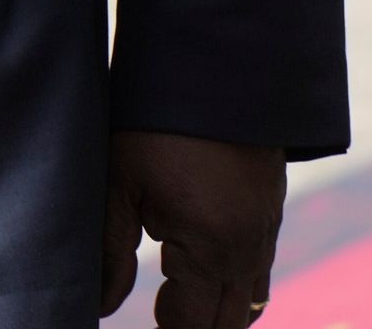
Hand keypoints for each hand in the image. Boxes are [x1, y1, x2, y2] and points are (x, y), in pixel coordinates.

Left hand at [100, 130, 284, 326]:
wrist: (218, 68)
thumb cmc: (155, 124)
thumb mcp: (119, 183)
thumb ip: (111, 252)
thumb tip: (100, 307)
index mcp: (212, 250)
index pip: (192, 325)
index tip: (140, 324)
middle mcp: (249, 251)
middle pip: (226, 323)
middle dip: (191, 328)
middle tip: (153, 318)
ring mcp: (266, 233)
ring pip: (247, 301)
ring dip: (213, 310)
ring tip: (170, 302)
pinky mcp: (271, 213)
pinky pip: (257, 271)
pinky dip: (230, 285)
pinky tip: (194, 270)